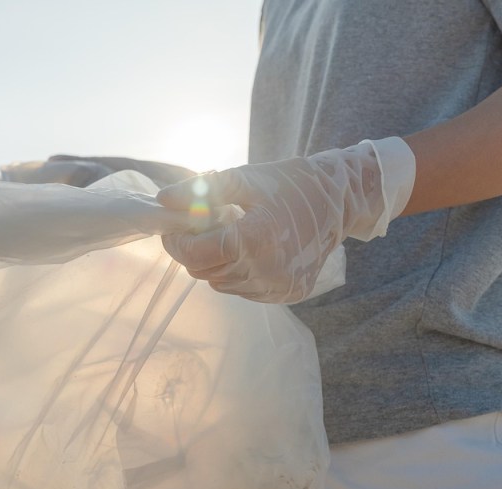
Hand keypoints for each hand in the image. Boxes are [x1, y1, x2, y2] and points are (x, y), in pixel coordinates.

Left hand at [156, 139, 414, 302]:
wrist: (338, 203)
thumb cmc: (289, 185)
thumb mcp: (245, 179)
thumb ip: (202, 190)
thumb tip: (163, 199)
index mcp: (253, 239)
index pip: (195, 253)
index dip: (177, 242)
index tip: (174, 229)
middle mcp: (265, 270)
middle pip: (204, 272)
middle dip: (194, 251)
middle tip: (202, 229)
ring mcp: (277, 287)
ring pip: (221, 284)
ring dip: (216, 263)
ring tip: (231, 237)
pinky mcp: (286, 294)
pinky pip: (245, 291)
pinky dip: (238, 274)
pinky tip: (251, 252)